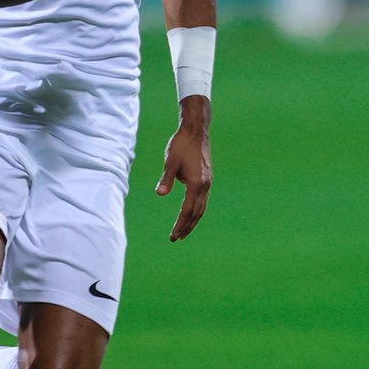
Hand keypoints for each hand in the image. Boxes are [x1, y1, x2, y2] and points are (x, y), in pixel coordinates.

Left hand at [156, 114, 211, 241]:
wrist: (196, 130)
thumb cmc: (181, 144)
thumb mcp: (170, 162)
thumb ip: (166, 179)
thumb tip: (160, 194)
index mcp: (197, 184)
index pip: (187, 211)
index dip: (180, 225)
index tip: (173, 236)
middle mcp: (205, 186)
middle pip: (197, 213)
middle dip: (187, 226)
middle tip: (177, 238)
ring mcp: (208, 182)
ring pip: (202, 207)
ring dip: (193, 220)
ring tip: (184, 230)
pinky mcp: (207, 178)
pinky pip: (202, 199)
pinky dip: (197, 210)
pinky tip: (190, 212)